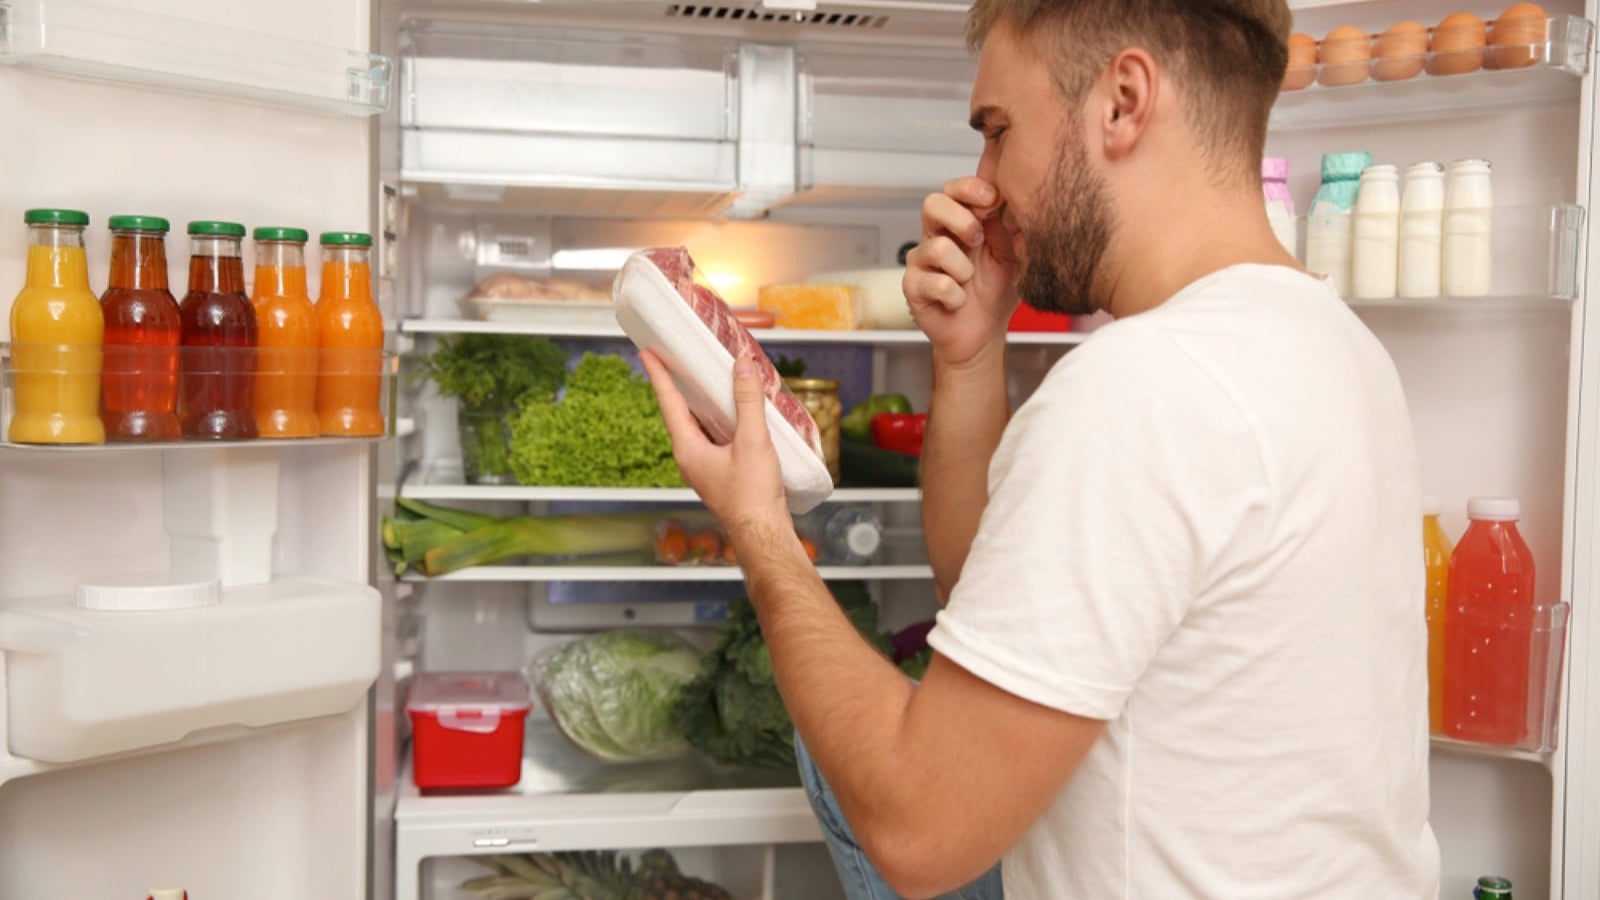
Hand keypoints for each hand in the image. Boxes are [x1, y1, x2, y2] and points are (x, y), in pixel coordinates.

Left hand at [641, 350, 790, 539]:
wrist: (763, 534)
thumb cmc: (753, 495)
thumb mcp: (752, 441)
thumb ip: (747, 402)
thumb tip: (742, 367)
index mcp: (688, 449)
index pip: (669, 403)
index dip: (658, 375)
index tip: (647, 353)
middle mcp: (690, 458)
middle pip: (681, 413)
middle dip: (680, 386)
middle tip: (677, 360)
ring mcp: (704, 467)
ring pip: (699, 427)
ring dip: (703, 404)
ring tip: (708, 380)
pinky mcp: (721, 474)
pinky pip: (715, 439)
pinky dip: (720, 421)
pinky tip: (736, 415)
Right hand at [903, 176, 1020, 367]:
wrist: (983, 333)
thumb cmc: (994, 292)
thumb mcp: (1013, 254)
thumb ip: (1010, 226)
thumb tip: (1011, 201)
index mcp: (959, 222)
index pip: (954, 190)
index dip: (971, 188)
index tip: (992, 200)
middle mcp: (936, 236)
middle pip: (932, 204)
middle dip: (962, 220)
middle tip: (978, 240)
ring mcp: (921, 261)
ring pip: (937, 247)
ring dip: (963, 268)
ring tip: (968, 280)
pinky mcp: (913, 286)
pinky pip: (937, 284)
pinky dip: (956, 297)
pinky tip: (958, 301)